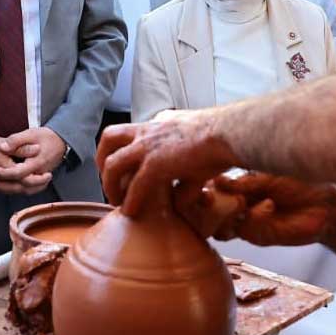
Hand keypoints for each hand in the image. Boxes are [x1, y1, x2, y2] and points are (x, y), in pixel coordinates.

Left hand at [0, 127, 64, 194]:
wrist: (62, 141)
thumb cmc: (46, 136)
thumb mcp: (31, 133)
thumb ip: (16, 140)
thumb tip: (2, 148)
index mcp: (38, 162)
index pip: (19, 173)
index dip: (5, 173)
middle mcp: (40, 173)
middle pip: (21, 187)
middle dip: (3, 186)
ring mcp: (41, 177)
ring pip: (25, 191)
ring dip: (8, 190)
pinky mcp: (40, 179)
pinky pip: (28, 189)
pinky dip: (16, 189)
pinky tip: (5, 185)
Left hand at [97, 112, 235, 216]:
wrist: (231, 134)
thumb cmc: (225, 141)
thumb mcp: (200, 154)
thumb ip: (187, 176)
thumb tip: (182, 197)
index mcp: (162, 122)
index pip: (133, 134)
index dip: (127, 153)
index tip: (128, 171)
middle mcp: (150, 129)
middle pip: (110, 138)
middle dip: (103, 161)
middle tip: (110, 181)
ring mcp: (149, 145)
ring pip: (114, 163)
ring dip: (111, 185)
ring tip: (116, 202)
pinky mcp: (155, 163)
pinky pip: (135, 186)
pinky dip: (131, 201)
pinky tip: (131, 212)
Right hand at [198, 172, 335, 246]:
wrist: (325, 202)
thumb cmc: (299, 182)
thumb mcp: (269, 177)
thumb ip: (243, 183)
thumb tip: (217, 182)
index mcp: (235, 187)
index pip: (204, 192)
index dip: (194, 192)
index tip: (198, 185)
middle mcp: (235, 207)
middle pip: (203, 217)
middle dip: (202, 209)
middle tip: (209, 198)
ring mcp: (246, 224)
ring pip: (220, 229)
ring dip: (226, 215)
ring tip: (242, 202)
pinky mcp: (259, 237)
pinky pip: (246, 230)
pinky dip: (255, 217)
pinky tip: (268, 205)